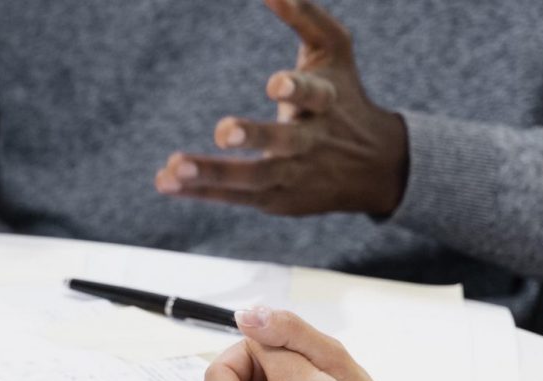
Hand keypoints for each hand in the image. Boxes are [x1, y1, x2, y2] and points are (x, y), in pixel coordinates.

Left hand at [154, 0, 408, 216]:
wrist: (376, 166)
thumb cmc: (344, 95)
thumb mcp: (335, 50)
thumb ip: (306, 17)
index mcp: (328, 101)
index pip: (316, 95)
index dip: (296, 88)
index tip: (274, 82)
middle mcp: (311, 141)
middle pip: (284, 142)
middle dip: (255, 137)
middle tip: (223, 131)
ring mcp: (293, 175)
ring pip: (253, 178)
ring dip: (213, 173)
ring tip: (175, 167)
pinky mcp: (275, 200)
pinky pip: (234, 197)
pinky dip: (201, 192)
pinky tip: (166, 182)